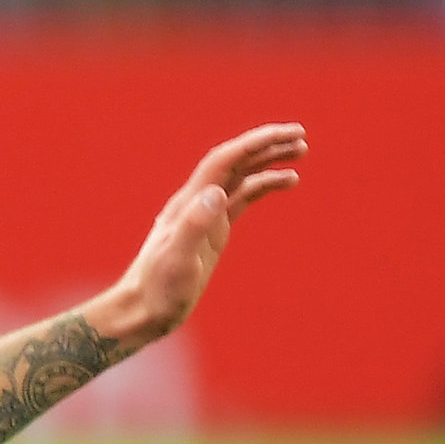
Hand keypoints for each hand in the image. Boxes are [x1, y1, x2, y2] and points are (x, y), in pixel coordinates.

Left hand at [96, 123, 305, 349]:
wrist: (142, 309)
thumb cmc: (158, 290)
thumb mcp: (177, 261)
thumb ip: (195, 226)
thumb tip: (217, 193)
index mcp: (190, 202)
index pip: (225, 160)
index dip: (255, 143)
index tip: (286, 134)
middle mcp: (197, 201)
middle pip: (235, 161)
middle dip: (267, 145)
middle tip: (301, 136)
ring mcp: (206, 214)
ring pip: (241, 176)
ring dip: (269, 161)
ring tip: (301, 152)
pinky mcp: (213, 230)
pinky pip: (242, 197)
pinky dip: (264, 185)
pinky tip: (285, 183)